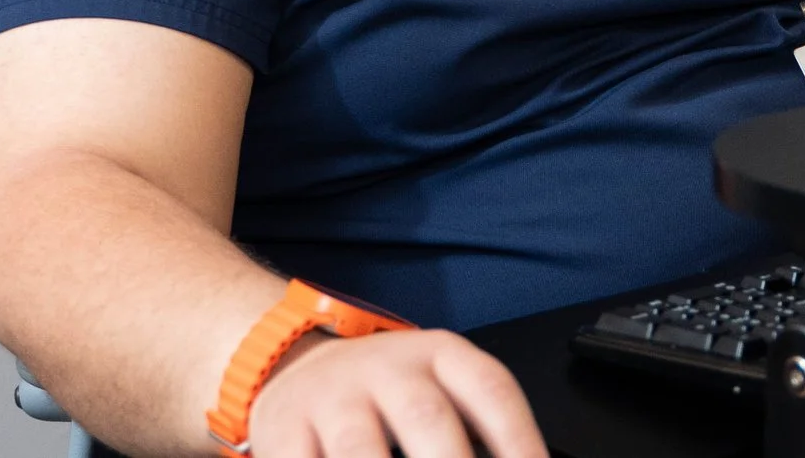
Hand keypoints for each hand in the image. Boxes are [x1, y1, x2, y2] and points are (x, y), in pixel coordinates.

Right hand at [246, 328, 546, 457]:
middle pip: (427, 419)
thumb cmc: (386, 393)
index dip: (519, 439)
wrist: (296, 365)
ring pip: (360, 449)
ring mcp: (333, 398)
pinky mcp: (285, 430)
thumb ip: (476, 432)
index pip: (491, 390)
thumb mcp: (435, 389)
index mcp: (441, 356)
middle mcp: (388, 369)